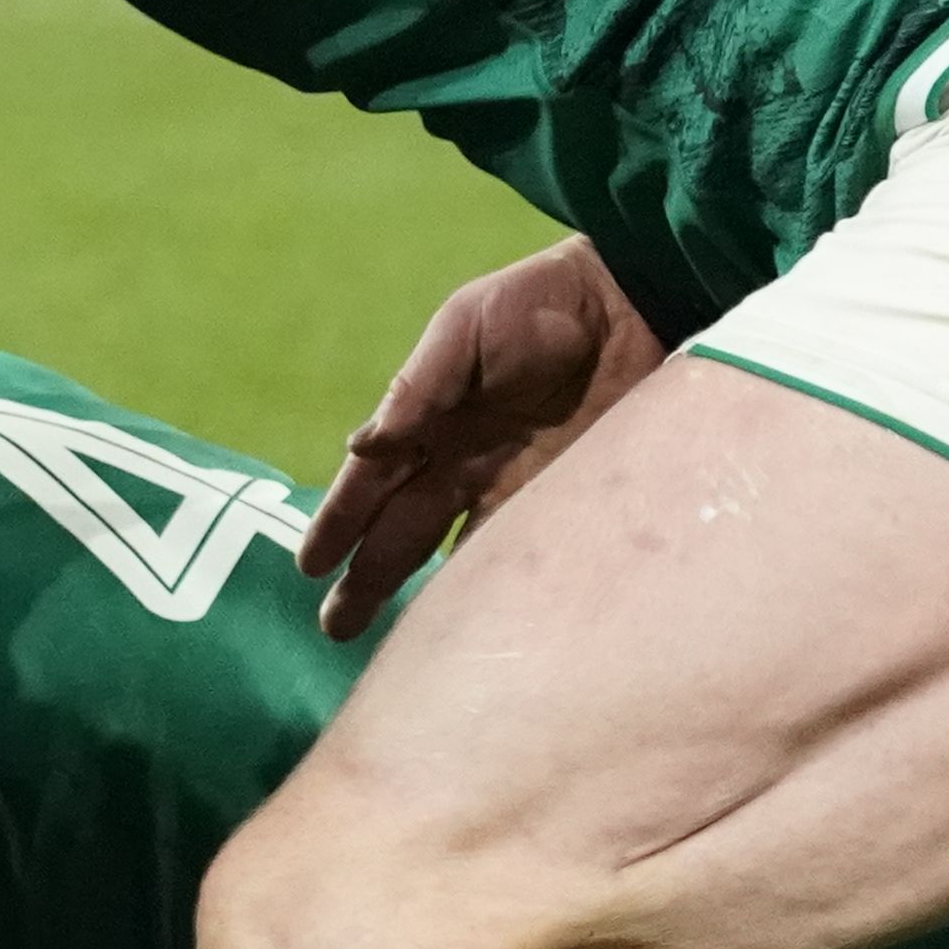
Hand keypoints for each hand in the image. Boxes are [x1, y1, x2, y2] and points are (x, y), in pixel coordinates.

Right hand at [297, 235, 670, 639]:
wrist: (639, 300)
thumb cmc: (542, 303)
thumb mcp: (466, 327)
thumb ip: (418, 387)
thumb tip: (361, 447)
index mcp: (431, 419)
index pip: (373, 482)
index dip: (340, 523)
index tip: (310, 566)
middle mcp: (465, 461)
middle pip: (404, 531)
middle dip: (367, 577)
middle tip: (335, 628)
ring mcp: (517, 485)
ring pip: (457, 554)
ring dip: (426, 599)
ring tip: (397, 648)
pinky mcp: (569, 500)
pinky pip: (523, 553)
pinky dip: (498, 589)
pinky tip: (477, 626)